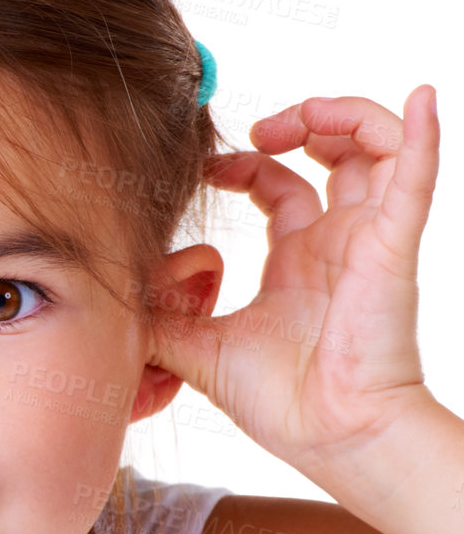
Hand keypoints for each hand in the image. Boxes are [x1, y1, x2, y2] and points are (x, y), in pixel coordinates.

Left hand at [147, 85, 439, 480]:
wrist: (330, 436)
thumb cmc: (280, 403)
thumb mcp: (199, 349)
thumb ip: (158, 318)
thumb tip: (113, 292)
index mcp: (298, 261)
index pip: (279, 185)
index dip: (246, 162)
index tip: (209, 165)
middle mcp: (337, 242)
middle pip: (334, 152)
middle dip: (298, 122)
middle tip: (259, 131)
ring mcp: (368, 239)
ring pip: (376, 147)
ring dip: (343, 115)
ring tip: (302, 117)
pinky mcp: (393, 245)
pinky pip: (418, 176)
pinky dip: (420, 134)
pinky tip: (419, 97)